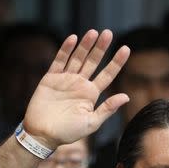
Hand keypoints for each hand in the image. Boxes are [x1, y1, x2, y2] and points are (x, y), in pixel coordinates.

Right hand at [23, 29, 129, 148]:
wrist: (42, 135)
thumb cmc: (68, 132)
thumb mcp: (91, 123)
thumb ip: (107, 109)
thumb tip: (126, 96)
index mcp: (91, 94)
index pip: (107, 75)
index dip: (116, 62)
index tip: (126, 49)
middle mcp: (80, 84)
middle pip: (93, 62)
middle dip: (101, 48)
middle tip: (108, 33)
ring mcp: (65, 80)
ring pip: (77, 58)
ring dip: (85, 45)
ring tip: (93, 32)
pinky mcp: (51, 78)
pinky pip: (59, 61)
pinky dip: (66, 50)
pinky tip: (73, 39)